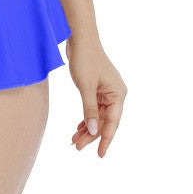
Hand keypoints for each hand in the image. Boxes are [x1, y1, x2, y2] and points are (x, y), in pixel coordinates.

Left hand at [66, 36, 125, 157]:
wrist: (80, 38)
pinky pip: (94, 108)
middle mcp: (116, 94)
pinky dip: (86, 118)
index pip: (112, 123)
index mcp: (118, 94)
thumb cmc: (84, 59)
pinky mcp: (98, 89)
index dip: (105, 140)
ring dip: (87, 128)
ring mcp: (107, 92)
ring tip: (74, 140)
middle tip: (76, 147)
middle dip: (91, 135)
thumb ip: (90, 110)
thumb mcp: (86, 87)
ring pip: (98, 116)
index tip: (99, 155)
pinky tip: (78, 128)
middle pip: (105, 121)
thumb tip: (93, 131)